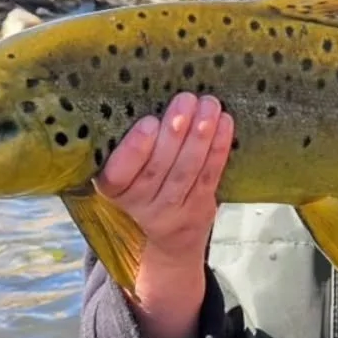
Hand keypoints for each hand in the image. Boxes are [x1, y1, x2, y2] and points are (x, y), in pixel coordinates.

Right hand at [93, 92, 233, 337]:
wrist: (164, 244)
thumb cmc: (138, 191)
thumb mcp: (121, 177)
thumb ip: (127, 148)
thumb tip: (145, 93)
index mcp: (113, 193)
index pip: (119, 175)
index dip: (134, 150)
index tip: (148, 122)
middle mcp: (141, 207)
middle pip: (159, 168)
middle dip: (176, 131)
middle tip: (186, 100)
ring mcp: (174, 211)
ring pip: (188, 170)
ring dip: (201, 135)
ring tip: (208, 104)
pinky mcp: (201, 208)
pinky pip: (211, 176)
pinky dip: (219, 148)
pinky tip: (224, 123)